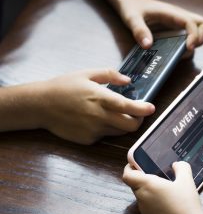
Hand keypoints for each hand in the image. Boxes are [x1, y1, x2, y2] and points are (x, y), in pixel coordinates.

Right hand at [40, 69, 154, 143]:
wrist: (40, 106)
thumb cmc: (63, 87)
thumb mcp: (86, 73)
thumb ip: (110, 75)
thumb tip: (127, 80)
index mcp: (100, 98)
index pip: (129, 107)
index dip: (143, 109)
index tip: (151, 108)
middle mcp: (99, 117)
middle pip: (130, 126)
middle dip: (138, 120)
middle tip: (137, 113)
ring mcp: (94, 130)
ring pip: (119, 132)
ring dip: (124, 124)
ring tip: (116, 114)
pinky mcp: (88, 140)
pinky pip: (105, 135)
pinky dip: (107, 128)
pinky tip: (96, 119)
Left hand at [115, 0, 202, 51]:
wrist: (128, 1)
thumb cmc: (131, 6)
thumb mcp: (131, 18)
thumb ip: (139, 30)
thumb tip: (148, 46)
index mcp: (171, 13)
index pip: (192, 23)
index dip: (194, 36)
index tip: (188, 47)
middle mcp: (178, 18)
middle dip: (201, 39)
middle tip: (188, 49)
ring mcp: (178, 25)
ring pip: (198, 32)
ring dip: (193, 44)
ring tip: (179, 54)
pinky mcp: (174, 31)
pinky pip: (187, 38)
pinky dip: (185, 47)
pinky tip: (173, 53)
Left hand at [123, 162, 202, 213]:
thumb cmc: (186, 205)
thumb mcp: (187, 180)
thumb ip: (181, 167)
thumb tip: (177, 164)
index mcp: (147, 185)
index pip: (127, 175)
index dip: (129, 167)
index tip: (135, 162)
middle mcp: (142, 197)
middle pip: (134, 184)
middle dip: (141, 176)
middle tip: (153, 172)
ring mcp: (145, 210)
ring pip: (140, 194)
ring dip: (147, 188)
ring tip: (163, 185)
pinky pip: (147, 204)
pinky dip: (152, 199)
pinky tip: (167, 199)